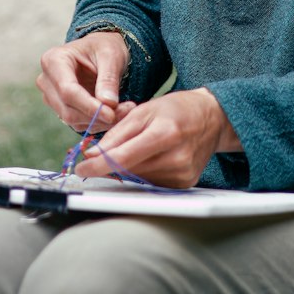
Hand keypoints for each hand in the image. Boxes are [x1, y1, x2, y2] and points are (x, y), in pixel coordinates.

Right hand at [37, 31, 133, 131]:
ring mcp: (51, 96)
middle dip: (97, 116)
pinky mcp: (60, 108)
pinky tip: (115, 113)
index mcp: (54, 60)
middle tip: (127, 111)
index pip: (67, 91)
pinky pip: (78, 124)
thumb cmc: (105, 47)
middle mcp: (46, 80)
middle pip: (68, 109)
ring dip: (100, 121)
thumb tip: (108, 104)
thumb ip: (109, 79)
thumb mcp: (111, 56)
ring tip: (125, 110)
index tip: (111, 114)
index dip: (89, 106)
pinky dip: (97, 123)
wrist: (101, 51)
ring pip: (72, 120)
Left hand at [77, 88, 241, 187]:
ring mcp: (182, 174)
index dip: (98, 165)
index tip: (81, 168)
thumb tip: (93, 154)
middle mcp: (176, 158)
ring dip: (128, 168)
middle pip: (129, 170)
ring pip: (137, 178)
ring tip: (139, 148)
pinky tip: (151, 158)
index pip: (124, 157)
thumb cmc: (176, 110)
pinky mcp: (184, 184)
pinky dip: (143, 172)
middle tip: (106, 152)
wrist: (211, 119)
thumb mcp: (143, 110)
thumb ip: (117, 133)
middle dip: (111, 163)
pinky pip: (151, 183)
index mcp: (165, 134)